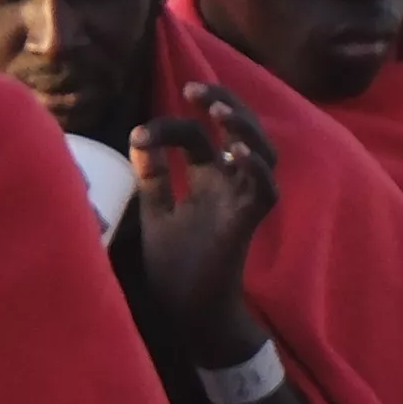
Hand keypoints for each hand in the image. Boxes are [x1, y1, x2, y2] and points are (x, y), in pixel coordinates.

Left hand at [132, 82, 280, 357]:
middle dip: (222, 100)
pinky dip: (255, 169)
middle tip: (194, 88)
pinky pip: (264, 191)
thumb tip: (138, 135)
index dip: (170, 125)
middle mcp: (228, 183)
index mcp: (206, 178)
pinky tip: (237, 153)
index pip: (196, 134)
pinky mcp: (247, 224)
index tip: (139, 136)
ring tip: (219, 111)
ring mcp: (241, 201)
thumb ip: (152, 177)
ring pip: (262, 151)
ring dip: (244, 127)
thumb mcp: (156, 214)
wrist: (187, 315)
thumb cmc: (175, 267)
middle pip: (239, 129)